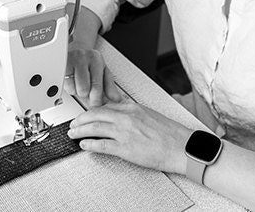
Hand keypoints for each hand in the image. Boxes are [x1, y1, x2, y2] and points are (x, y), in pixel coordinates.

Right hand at [65, 47, 122, 106]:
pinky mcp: (61, 65)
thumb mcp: (102, 71)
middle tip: (86, 90)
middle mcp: (84, 57)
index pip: (97, 86)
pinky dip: (68, 87)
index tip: (95, 105)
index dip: (96, 100)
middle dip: (85, 95)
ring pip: (74, 89)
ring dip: (76, 90)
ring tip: (78, 82)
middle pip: (84, 89)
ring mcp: (71, 60)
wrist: (75, 49)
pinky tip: (71, 80)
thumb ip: (109, 86)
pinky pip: (64, 85)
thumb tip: (116, 99)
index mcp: (96, 60)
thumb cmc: (89, 62)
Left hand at [67, 102, 191, 174]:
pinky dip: (89, 144)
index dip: (90, 110)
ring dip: (80, 130)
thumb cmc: (170, 134)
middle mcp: (127, 117)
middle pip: (95, 114)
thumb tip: (120, 111)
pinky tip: (83, 145)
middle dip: (80, 119)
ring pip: (95, 128)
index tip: (84, 114)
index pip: (105, 106)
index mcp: (133, 108)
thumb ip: (133, 112)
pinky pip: (102, 145)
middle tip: (73, 123)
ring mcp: (125, 133)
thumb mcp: (149, 114)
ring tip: (72, 133)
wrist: (182, 147)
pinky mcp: (125, 148)